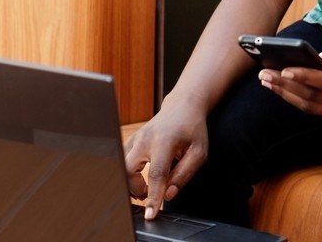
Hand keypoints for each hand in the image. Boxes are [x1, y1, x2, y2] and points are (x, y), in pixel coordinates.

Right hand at [122, 105, 207, 220]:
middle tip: (149, 196)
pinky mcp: (131, 140)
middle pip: (128, 171)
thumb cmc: (192, 129)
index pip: (156, 175)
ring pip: (122, 167)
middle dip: (135, 189)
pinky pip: (123, 161)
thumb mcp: (199, 153)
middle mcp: (145, 139)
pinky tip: (142, 177)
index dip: (153, 197)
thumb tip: (169, 194)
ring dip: (132, 182)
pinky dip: (130, 174)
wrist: (182, 107)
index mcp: (164, 141)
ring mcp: (135, 138)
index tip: (150, 214)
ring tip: (148, 187)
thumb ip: (184, 174)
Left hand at [258, 31, 321, 124]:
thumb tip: (320, 56)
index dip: (303, 77)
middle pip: (312, 97)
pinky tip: (284, 90)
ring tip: (267, 82)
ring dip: (287, 95)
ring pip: (311, 107)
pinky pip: (318, 111)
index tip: (283, 69)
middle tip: (263, 74)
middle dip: (285, 86)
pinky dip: (300, 100)